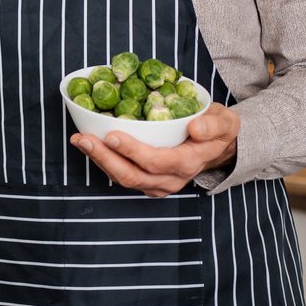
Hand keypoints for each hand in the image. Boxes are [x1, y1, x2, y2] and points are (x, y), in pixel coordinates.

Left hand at [69, 103, 239, 198]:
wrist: (217, 148)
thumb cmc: (217, 130)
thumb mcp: (225, 122)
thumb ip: (214, 125)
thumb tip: (195, 128)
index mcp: (188, 163)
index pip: (156, 162)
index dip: (132, 151)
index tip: (112, 135)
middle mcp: (170, 179)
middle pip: (132, 175)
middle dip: (104, 158)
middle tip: (83, 139)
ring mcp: (157, 184)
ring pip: (123, 178)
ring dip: (99, 160)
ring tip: (79, 140)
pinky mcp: (147, 181)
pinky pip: (122, 175)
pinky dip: (103, 161)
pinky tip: (88, 145)